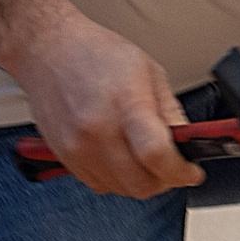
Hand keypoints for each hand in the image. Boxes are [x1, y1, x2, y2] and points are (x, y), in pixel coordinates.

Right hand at [7, 9, 203, 198]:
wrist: (48, 51)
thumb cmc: (96, 54)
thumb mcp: (148, 71)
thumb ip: (170, 112)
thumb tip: (187, 143)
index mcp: (125, 103)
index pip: (157, 155)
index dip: (181, 171)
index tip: (191, 171)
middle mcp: (98, 130)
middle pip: (141, 183)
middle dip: (164, 180)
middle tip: (172, 166)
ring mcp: (78, 147)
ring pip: (121, 190)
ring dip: (140, 181)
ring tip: (144, 157)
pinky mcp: (64, 157)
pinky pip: (100, 185)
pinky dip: (117, 179)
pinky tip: (120, 156)